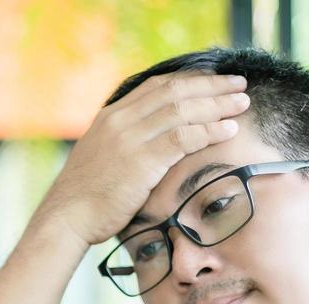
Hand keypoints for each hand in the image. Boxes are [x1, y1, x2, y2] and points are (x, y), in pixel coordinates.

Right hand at [32, 72, 249, 246]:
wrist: (66, 217)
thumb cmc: (85, 198)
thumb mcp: (101, 158)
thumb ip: (123, 144)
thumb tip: (148, 146)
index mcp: (111, 116)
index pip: (157, 86)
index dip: (190, 80)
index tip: (213, 81)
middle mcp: (121, 120)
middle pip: (175, 90)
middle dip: (211, 86)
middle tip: (238, 84)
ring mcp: (130, 138)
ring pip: (183, 109)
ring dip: (217, 104)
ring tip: (242, 103)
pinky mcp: (141, 161)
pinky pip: (184, 137)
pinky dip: (209, 130)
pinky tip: (229, 129)